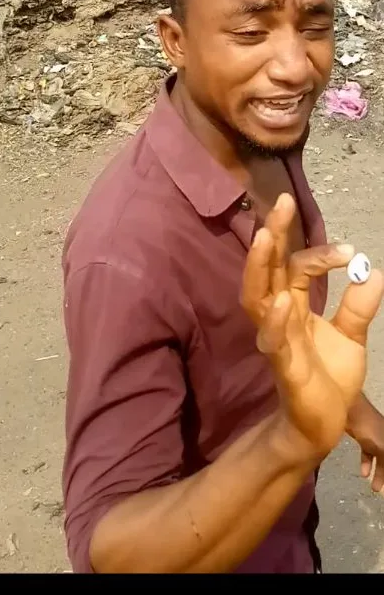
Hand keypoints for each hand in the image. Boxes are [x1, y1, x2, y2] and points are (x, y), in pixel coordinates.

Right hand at [241, 193, 383, 459]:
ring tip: (266, 237)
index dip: (321, 254)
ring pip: (257, 298)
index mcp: (293, 305)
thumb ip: (359, 307)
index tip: (351, 252)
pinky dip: (275, 321)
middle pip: (268, 269)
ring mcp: (276, 339)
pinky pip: (273, 341)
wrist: (322, 425)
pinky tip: (280, 302)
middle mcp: (279, 316)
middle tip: (282, 202)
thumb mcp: (351, 336)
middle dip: (274, 235)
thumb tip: (375, 272)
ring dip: (260, 267)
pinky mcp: (282, 366)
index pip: (298, 267)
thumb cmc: (328, 378)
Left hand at [346, 393, 383, 491]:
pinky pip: (369, 453)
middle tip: (382, 489)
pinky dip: (367, 463)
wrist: (350, 411)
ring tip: (374, 488)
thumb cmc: (369, 428)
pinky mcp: (365, 438)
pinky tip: (364, 473)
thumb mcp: (383, 448)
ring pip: (380, 459)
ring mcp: (376, 438)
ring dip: (378, 473)